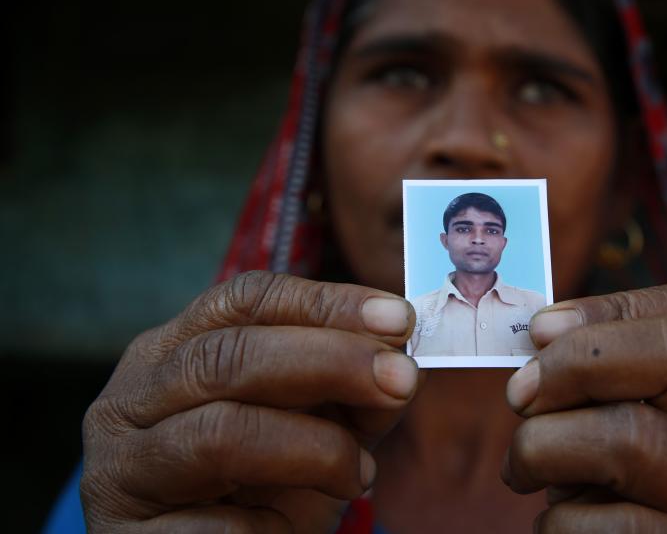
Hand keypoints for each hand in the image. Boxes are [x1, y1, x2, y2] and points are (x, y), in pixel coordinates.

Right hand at [81, 271, 418, 532]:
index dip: (325, 303)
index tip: (396, 318)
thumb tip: (402, 365)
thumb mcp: (310, 425)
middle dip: (328, 360)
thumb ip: (349, 393)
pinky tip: (301, 529)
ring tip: (360, 474)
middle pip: (227, 356)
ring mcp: (121, 468)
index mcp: (175, 350)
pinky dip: (275, 526)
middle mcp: (133, 397)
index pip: (245, 299)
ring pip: (219, 434)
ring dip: (312, 447)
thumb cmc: (258, 484)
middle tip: (400, 379)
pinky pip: (216, 526)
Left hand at [501, 282, 666, 532]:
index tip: (540, 330)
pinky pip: (618, 524)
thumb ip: (593, 388)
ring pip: (635, 439)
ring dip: (545, 447)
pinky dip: (561, 523)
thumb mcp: (611, 434)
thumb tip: (544, 335)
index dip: (611, 308)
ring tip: (520, 470)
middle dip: (581, 360)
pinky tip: (558, 528)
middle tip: (519, 395)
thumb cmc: (610, 504)